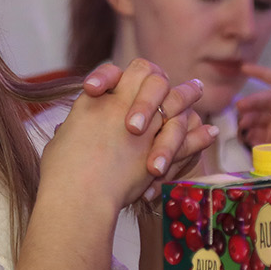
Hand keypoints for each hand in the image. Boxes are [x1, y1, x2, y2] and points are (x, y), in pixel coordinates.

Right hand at [43, 60, 215, 210]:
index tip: (117, 85)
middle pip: (151, 77)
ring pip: (175, 100)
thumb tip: (66, 130)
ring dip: (187, 95)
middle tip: (176, 82)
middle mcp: (123, 106)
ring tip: (197, 90)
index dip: (114, 75)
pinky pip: (187, 136)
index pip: (114, 73)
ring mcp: (145, 127)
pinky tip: (209, 132)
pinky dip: (199, 135)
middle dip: (163, 79)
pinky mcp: (160, 150)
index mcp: (96, 102)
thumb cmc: (61, 173)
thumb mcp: (61, 144)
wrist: (78, 196)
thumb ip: (70, 132)